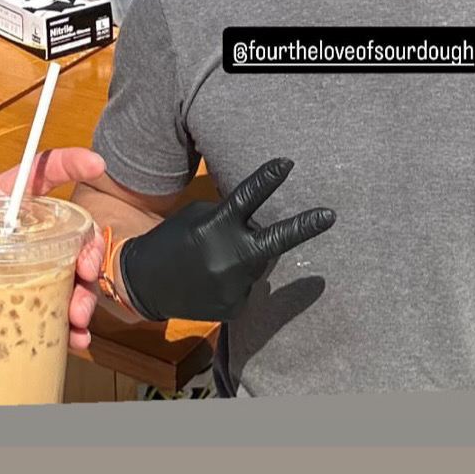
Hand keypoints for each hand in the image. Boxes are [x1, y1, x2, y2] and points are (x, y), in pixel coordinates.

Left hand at [0, 147, 106, 357]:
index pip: (32, 177)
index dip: (66, 163)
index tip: (95, 164)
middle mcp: (15, 240)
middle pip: (67, 230)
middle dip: (87, 249)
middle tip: (85, 275)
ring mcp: (24, 275)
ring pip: (71, 274)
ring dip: (85, 294)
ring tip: (78, 321)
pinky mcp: (25, 309)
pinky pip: (59, 312)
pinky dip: (74, 327)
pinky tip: (75, 340)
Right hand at [118, 157, 334, 322]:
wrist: (144, 284)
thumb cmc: (172, 240)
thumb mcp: (197, 217)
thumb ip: (230, 217)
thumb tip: (260, 221)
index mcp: (215, 227)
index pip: (246, 199)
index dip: (267, 179)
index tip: (288, 163)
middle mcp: (227, 259)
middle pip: (273, 241)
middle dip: (303, 228)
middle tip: (329, 216)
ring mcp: (232, 288)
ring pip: (257, 263)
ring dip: (247, 257)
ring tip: (218, 259)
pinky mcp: (233, 310)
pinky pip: (247, 287)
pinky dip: (237, 280)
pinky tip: (214, 280)